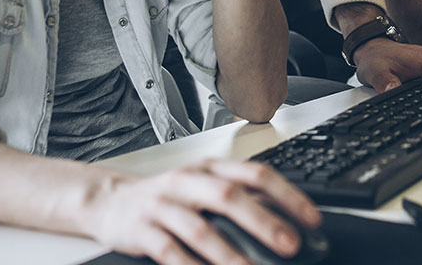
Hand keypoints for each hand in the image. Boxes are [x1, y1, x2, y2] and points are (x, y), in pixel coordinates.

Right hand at [83, 159, 320, 264]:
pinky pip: (169, 251)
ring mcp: (164, 204)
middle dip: (262, 221)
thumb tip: (287, 220)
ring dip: (230, 254)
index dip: (287, 195)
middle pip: (229, 196)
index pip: (255, 173)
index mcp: (210, 167)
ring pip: (200, 227)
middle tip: (290, 244)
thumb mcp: (204, 187)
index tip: (311, 218)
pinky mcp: (143, 230)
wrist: (110, 200)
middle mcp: (189, 181)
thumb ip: (240, 198)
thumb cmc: (168, 196)